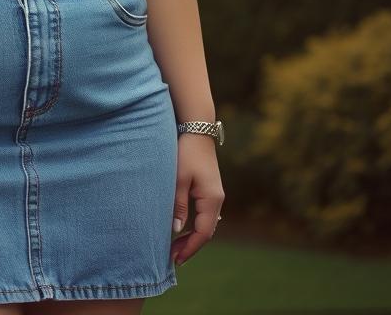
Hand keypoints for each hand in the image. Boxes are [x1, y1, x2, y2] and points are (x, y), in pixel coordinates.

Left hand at [170, 131, 223, 267]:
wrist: (197, 130)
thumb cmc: (186, 152)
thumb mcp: (179, 179)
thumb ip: (178, 204)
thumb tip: (177, 230)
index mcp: (211, 200)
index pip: (203, 233)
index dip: (190, 248)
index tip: (176, 259)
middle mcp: (217, 200)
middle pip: (207, 232)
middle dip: (190, 246)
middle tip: (172, 258)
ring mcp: (215, 195)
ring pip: (206, 224)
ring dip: (193, 236)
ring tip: (175, 247)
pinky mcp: (210, 190)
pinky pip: (204, 215)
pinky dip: (195, 225)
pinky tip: (183, 229)